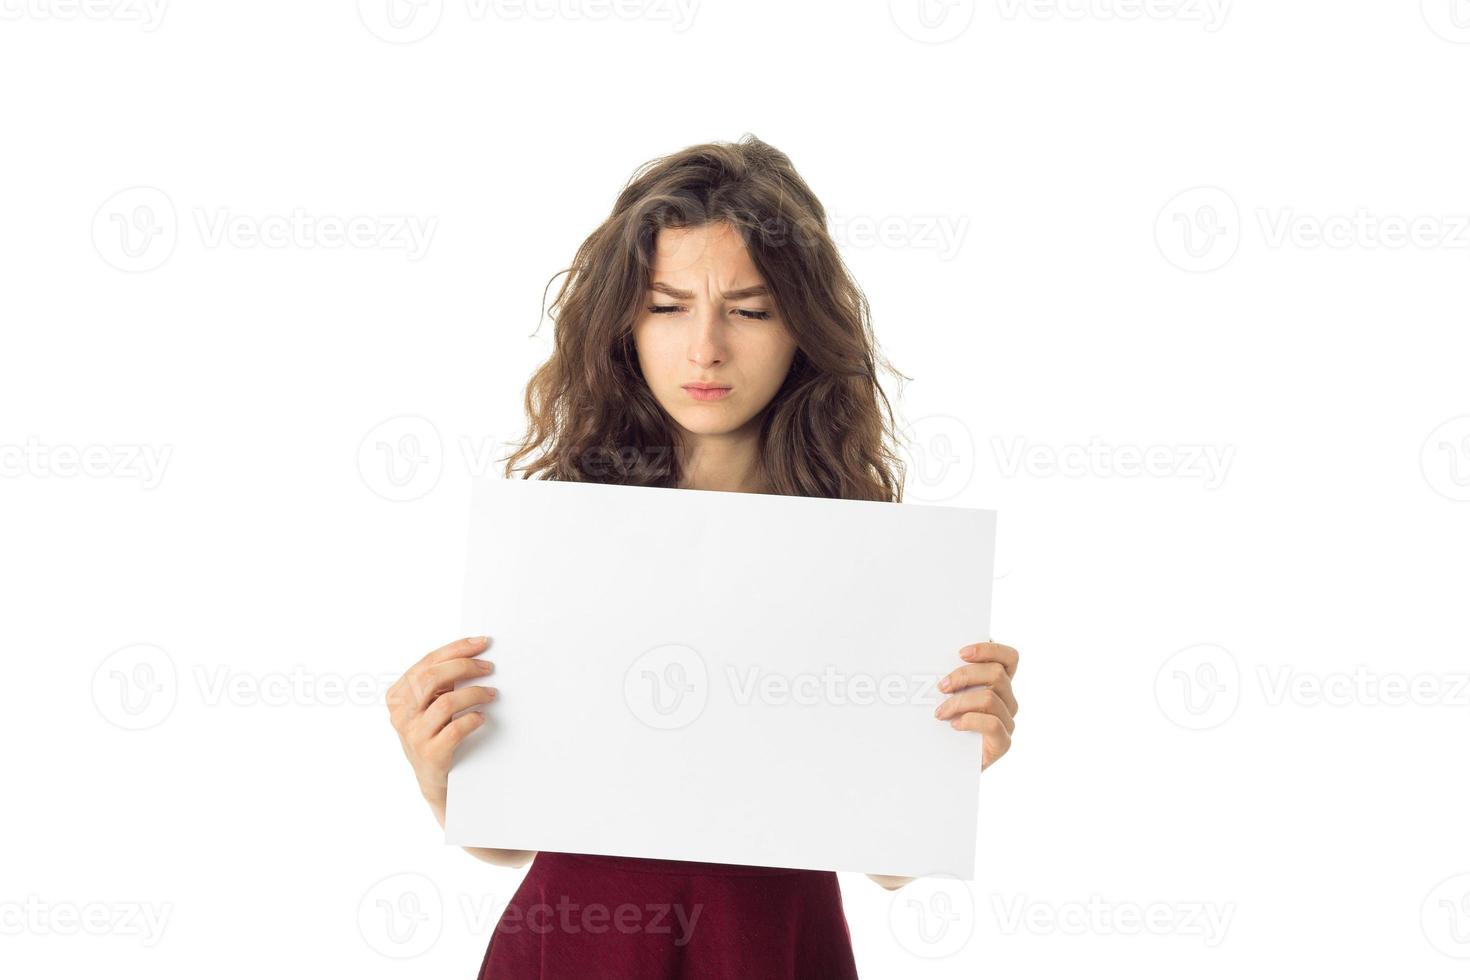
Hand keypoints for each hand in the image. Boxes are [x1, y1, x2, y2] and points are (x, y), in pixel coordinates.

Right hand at [386, 636, 497, 804]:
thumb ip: (440, 682)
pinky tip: (481, 717)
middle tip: (488, 667)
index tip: (481, 642)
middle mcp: (401, 714)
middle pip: (432, 678)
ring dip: (474, 693)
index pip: (427, 663)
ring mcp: (413, 735)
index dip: (456, 649)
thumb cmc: (434, 735)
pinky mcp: (430, 754)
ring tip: (491, 693)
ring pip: (446, 702)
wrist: (433, 779)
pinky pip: (455, 729)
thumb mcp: (428, 706)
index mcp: (397, 696)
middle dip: (464, 667)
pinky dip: (473, 719)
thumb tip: (473, 653)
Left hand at [934, 640, 1018, 769]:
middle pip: (996, 674)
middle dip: (964, 675)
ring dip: (959, 702)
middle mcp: (1008, 700)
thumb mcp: (950, 696)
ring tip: (940, 712)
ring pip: (990, 698)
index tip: (961, 653)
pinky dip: (969, 720)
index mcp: (999, 684)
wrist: (948, 764)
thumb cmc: (947, 724)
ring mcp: (1008, 721)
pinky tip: (954, 725)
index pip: (1009, 658)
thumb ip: (953, 678)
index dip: (989, 650)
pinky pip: (992, 723)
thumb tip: (934, 659)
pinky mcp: (1003, 742)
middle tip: (941, 686)